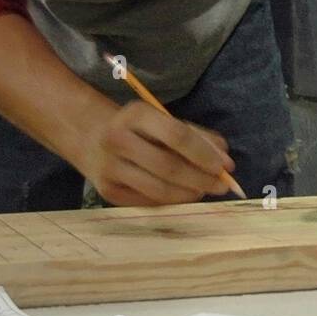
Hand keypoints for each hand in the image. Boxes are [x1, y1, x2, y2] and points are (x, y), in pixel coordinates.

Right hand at [82, 100, 236, 206]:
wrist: (91, 137)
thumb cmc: (139, 128)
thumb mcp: (163, 120)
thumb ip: (196, 135)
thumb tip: (225, 159)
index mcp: (136, 114)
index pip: (176, 135)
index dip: (204, 153)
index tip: (225, 166)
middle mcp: (118, 139)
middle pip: (168, 166)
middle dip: (200, 179)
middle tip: (222, 186)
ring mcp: (109, 167)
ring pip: (158, 189)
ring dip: (188, 194)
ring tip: (204, 192)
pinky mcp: (106, 191)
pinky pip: (146, 201)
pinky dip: (170, 201)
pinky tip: (183, 196)